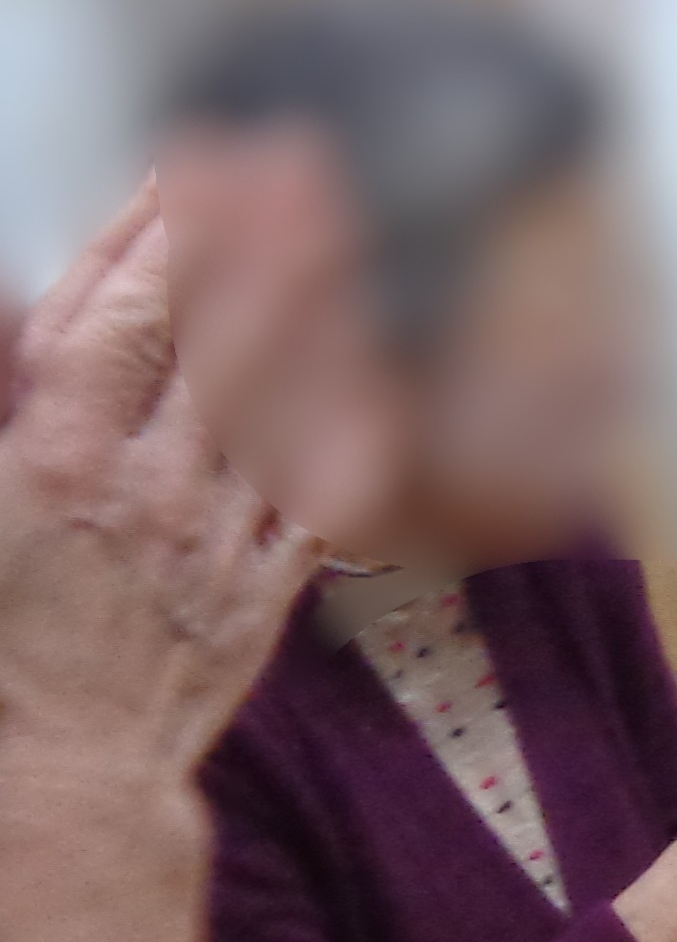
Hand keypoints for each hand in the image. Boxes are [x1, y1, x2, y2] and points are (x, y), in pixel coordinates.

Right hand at [0, 186, 332, 941]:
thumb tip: (21, 312)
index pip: (119, 314)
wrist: (55, 779)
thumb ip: (3, 396)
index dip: (156, 233)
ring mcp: (219, 538)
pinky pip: (324, 490)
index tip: (186, 166)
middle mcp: (150, 486)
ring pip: (284, 395)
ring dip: (314, 303)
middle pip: (220, 334)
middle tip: (297, 161)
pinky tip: (375, 365)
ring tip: (339, 228)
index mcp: (54, 459)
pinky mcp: (266, 589)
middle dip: (259, 238)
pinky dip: (353, 419)